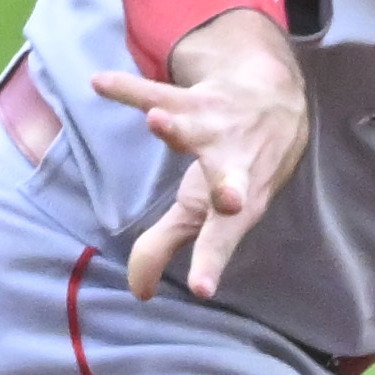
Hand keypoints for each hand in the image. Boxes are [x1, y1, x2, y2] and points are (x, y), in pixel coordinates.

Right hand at [94, 8, 308, 303]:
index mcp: (236, 206)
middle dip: (227, 188)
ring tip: (156, 122)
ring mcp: (216, 130)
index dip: (210, 262)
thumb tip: (138, 291)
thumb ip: (167, 247)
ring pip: (195, 128)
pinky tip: (99, 83)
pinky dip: (128, 90)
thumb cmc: (237, 172)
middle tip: (228, 199)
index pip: (221, 238)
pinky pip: (157, 92)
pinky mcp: (197, 99)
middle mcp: (233, 167)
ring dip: (176, 126)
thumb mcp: (205, 212)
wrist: (275, 101)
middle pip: (228, 179)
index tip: (200, 289)